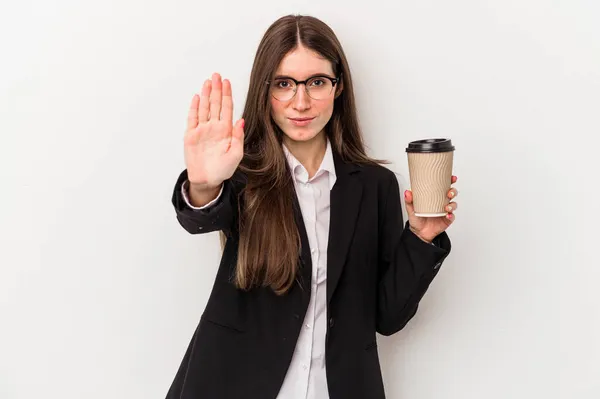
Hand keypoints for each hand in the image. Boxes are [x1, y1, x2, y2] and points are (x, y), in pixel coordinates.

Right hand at [184, 73, 244, 188]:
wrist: (208, 180)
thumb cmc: (223, 169)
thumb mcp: (236, 154)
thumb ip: (238, 136)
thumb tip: (240, 120)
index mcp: (226, 131)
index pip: (227, 108)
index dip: (227, 95)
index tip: (228, 82)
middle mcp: (214, 127)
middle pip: (215, 104)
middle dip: (217, 89)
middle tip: (217, 75)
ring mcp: (202, 130)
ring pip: (204, 108)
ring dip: (205, 95)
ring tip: (208, 82)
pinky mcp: (191, 135)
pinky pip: (192, 118)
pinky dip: (194, 107)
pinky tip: (196, 97)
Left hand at [404, 175, 457, 242]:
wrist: (419, 232)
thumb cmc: (417, 218)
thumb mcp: (411, 208)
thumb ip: (409, 201)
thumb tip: (407, 192)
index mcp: (435, 197)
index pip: (444, 186)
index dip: (449, 181)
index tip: (452, 177)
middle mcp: (441, 202)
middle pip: (452, 194)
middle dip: (453, 192)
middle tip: (449, 193)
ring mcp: (445, 211)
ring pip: (453, 204)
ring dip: (452, 204)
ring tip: (446, 207)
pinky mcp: (447, 220)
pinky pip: (452, 216)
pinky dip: (451, 215)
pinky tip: (448, 215)